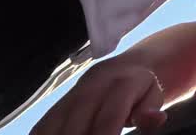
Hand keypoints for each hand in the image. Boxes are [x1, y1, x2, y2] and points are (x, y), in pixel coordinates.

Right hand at [30, 61, 164, 134]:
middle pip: (76, 127)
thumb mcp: (153, 96)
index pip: (108, 119)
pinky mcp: (54, 108)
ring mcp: (69, 97)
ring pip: (52, 128)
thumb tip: (155, 118)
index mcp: (120, 84)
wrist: (120, 68)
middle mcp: (89, 89)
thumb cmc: (140, 89)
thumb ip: (151, 110)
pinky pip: (40, 129)